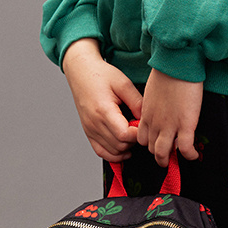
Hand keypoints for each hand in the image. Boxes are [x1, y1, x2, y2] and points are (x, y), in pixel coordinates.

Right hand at [61, 39, 142, 161]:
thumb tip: (146, 119)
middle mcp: (94, 123)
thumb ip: (137, 102)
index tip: (144, 126)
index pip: (124, 135)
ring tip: (132, 134)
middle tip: (139, 128)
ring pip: (112, 151)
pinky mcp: (88, 132)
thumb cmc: (101, 75)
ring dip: (126, 147)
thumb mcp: (123, 83)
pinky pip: (101, 152)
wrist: (81, 72)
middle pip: (120, 145)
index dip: (138, 134)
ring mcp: (89, 129)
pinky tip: (124, 149)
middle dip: (134, 140)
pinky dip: (114, 154)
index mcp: (103, 111)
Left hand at [137, 69, 202, 166]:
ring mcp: (169, 125)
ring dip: (168, 159)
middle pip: (151, 147)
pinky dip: (189, 155)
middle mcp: (154, 123)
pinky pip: (185, 147)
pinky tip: (193, 155)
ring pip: (163, 152)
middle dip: (158, 154)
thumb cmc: (167, 71)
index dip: (149, 143)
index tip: (157, 143)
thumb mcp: (152, 90)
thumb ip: (154, 102)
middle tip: (167, 155)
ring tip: (176, 161)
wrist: (176, 64)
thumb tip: (161, 106)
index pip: (141, 138)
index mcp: (146, 114)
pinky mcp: (185, 124)